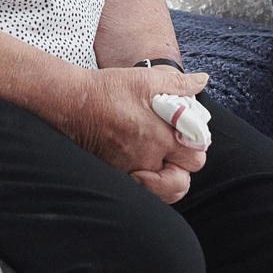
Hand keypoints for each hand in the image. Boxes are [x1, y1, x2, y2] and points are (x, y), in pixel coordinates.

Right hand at [58, 66, 208, 203]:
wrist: (70, 102)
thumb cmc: (106, 90)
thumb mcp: (146, 79)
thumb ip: (179, 83)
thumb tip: (201, 81)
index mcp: (160, 137)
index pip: (196, 157)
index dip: (197, 146)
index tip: (188, 134)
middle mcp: (146, 159)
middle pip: (182, 180)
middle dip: (184, 165)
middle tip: (176, 148)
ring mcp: (129, 171)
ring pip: (163, 192)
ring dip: (168, 180)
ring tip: (163, 161)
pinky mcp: (115, 175)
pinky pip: (142, 193)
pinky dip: (149, 185)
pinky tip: (146, 168)